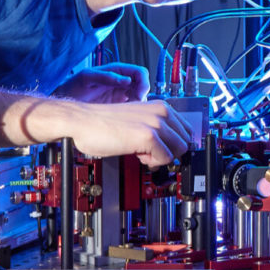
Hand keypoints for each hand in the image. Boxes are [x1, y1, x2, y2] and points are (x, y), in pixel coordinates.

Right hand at [50, 99, 198, 167]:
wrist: (82, 121)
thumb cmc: (103, 123)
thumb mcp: (138, 120)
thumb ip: (155, 129)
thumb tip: (170, 146)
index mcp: (161, 106)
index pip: (187, 130)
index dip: (174, 144)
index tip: (162, 148)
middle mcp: (162, 112)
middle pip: (185, 142)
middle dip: (169, 151)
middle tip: (150, 152)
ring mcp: (156, 124)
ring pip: (179, 150)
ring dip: (162, 157)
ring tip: (143, 153)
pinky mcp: (148, 137)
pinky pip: (165, 158)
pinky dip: (153, 162)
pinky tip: (137, 154)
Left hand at [51, 63, 149, 104]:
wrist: (64, 102)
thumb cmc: (72, 86)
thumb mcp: (87, 77)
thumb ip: (106, 76)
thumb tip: (126, 79)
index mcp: (116, 71)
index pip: (139, 73)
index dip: (143, 82)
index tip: (140, 94)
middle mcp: (121, 82)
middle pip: (142, 86)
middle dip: (143, 95)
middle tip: (136, 105)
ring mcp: (120, 94)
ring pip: (140, 98)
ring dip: (139, 105)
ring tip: (129, 111)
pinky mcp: (118, 107)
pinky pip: (132, 108)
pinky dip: (133, 112)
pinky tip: (125, 116)